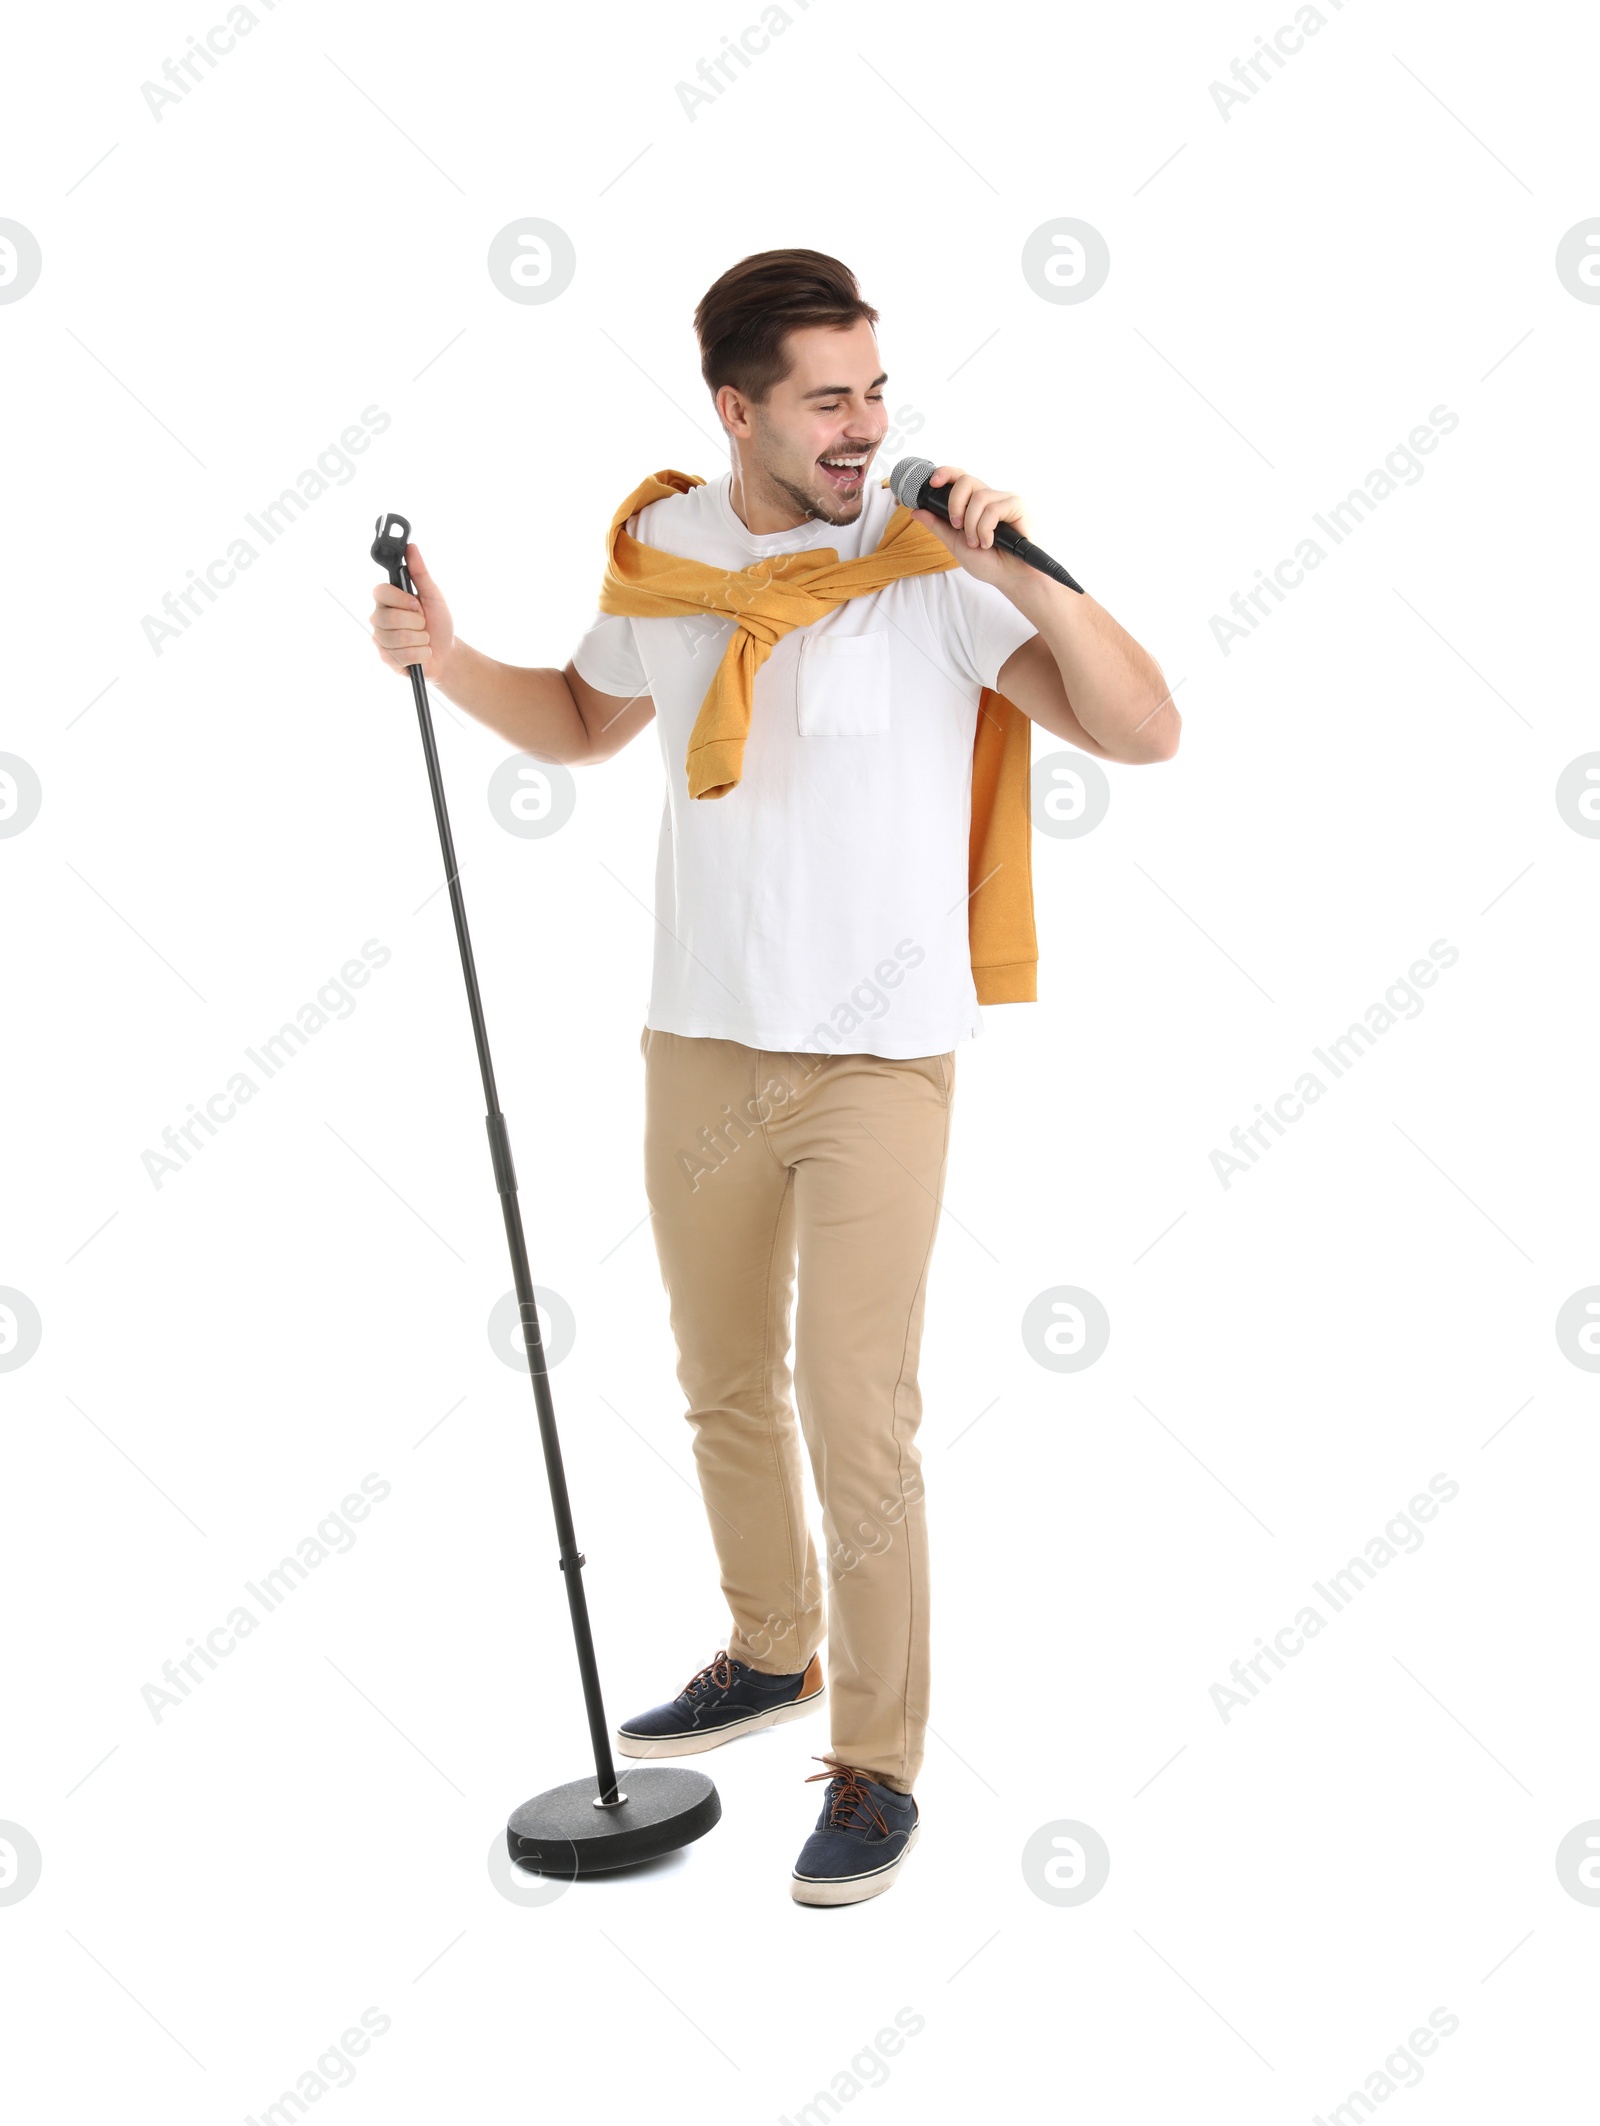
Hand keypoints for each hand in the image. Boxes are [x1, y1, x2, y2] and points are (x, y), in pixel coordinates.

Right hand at [370, 542, 454, 681]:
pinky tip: (422, 653)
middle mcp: (380, 618)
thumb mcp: (433, 595)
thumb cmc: (439, 623)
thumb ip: (420, 572)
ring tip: (424, 639)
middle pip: (389, 618)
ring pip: (397, 638)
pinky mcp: (386, 658)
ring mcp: (381, 639)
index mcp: (388, 600)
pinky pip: (401, 656)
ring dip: (420, 639)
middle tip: (423, 624)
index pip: (380, 592)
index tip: (417, 604)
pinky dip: (420, 654)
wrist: (447, 653)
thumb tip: (411, 547)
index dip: (401, 600)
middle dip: (416, 623)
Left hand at [908, 466, 1032, 588]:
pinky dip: (986, 529)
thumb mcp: (955, 544)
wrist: (1010, 578)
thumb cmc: (989, 562)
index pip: (959, 478)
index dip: (945, 474)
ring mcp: (1004, 499)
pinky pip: (994, 509)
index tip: (933, 483)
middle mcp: (989, 497)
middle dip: (955, 503)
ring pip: (979, 497)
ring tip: (977, 543)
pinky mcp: (1017, 505)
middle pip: (966, 480)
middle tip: (957, 526)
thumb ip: (938, 526)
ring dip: (972, 525)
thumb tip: (916, 511)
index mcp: (974, 504)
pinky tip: (990, 543)